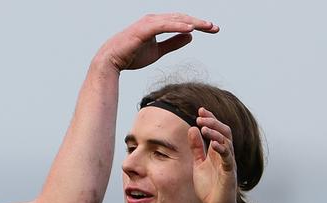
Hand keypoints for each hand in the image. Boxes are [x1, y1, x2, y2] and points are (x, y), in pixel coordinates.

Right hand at [99, 13, 218, 71]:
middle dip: (199, 22)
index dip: (197, 25)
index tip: (212, 29)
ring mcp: (149, 23)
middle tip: (215, 28)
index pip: (181, 21)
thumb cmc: (131, 56)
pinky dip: (178, 26)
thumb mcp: (157, 51)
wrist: (111, 61)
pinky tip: (190, 30)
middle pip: (182, 18)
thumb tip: (190, 37)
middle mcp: (154, 19)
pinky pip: (165, 25)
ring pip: (176, 20)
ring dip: (192, 23)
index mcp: (157, 23)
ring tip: (207, 27)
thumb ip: (173, 43)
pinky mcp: (145, 29)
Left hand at [189, 108, 240, 202]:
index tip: (200, 110)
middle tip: (201, 114)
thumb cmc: (209, 188)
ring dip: (216, 133)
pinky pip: (228, 159)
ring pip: (227, 143)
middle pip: (224, 132)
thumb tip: (193, 129)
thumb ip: (197, 148)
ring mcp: (228, 164)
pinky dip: (222, 149)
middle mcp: (225, 156)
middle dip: (213, 122)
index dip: (210, 120)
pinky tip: (214, 143)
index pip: (216, 131)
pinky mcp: (229, 174)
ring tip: (204, 126)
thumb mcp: (198, 165)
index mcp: (217, 153)